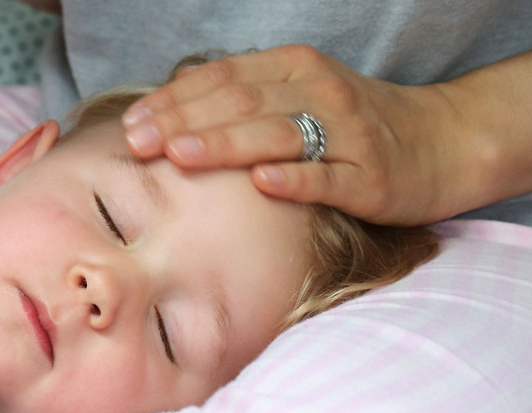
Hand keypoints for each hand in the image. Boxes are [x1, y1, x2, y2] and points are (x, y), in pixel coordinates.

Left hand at [121, 45, 467, 225]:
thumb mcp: (301, 95)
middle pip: (242, 102)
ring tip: (179, 154)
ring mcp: (348, 134)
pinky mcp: (370, 177)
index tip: (132, 125)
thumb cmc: (354, 124)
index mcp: (295, 68)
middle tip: (137, 142)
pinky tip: (261, 183)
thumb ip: (246, 96)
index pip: (223, 77)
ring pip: (278, 133)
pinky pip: (328, 176)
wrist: (441, 142)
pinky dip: (295, 178)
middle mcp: (320, 92)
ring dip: (225, 143)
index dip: (174, 100)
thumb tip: (178, 102)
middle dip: (183, 121)